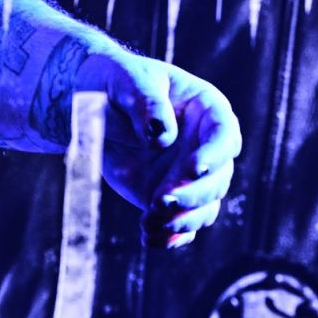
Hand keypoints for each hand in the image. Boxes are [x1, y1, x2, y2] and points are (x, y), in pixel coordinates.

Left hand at [72, 43, 240, 247]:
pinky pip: (181, 223)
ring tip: (150, 223)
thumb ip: (147, 103)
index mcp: (206, 110)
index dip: (214, 154)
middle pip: (218, 178)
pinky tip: (150, 238)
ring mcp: (188, 175)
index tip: (192, 167)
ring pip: (204, 207)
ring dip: (182, 220)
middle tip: (160, 201)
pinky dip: (170, 236)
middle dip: (193, 195)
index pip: (224, 135)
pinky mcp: (169, 196)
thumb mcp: (129, 80)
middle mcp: (204, 146)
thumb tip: (162, 137)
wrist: (93, 104)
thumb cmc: (117, 81)